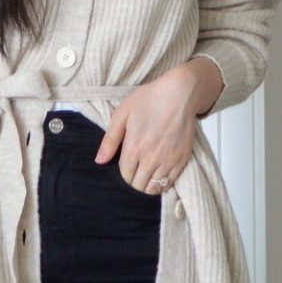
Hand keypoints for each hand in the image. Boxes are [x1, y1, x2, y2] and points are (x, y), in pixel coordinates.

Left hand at [96, 62, 208, 191]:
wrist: (180, 94)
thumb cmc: (149, 100)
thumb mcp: (122, 114)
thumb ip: (110, 140)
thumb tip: (99, 161)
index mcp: (134, 148)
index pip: (125, 176)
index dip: (123, 174)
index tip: (126, 167)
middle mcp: (151, 159)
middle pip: (138, 186)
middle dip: (134, 182)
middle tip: (135, 172)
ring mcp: (168, 161)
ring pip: (154, 188)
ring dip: (147, 186)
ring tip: (146, 176)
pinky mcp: (182, 160)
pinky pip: (170, 183)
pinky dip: (163, 184)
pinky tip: (159, 175)